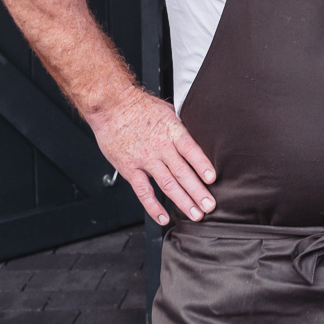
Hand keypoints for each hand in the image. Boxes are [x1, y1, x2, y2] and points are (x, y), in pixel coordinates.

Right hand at [88, 86, 216, 225]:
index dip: (202, 165)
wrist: (111, 106)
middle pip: (182, 172)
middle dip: (198, 191)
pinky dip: (154, 207)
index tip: (212, 179)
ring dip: (183, 201)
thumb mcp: (167, 111)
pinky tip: (164, 217)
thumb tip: (196, 140)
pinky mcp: (130, 169)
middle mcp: (160, 147)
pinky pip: (143, 192)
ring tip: (195, 214)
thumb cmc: (139, 107)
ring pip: (167, 184)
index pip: (191, 150)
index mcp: (172, 131)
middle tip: (209, 206)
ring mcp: (145, 160)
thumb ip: (181, 129)